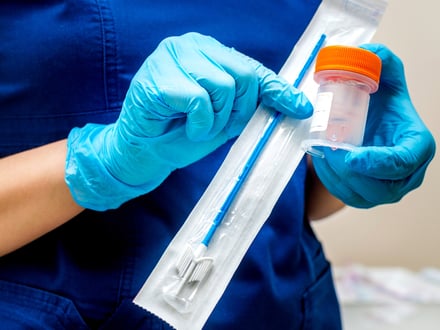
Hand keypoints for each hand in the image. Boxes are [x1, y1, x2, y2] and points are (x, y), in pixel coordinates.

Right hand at [65, 32, 311, 209]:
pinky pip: (200, 101)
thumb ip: (253, 105)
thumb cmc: (183, 132)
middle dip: (238, 111)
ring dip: (216, 120)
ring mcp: (172, 56)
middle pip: (243, 76)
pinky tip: (184, 127)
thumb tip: (296, 104)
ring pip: (224, 87)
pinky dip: (199, 124)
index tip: (300, 108)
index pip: (253, 69)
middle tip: (218, 126)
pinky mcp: (159, 76)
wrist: (146, 151)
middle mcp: (192, 46)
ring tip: (198, 127)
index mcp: (209, 52)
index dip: (277, 91)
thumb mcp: (226, 117)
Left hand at [312, 44, 434, 207]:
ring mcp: (388, 189)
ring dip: (336, 176)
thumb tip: (365, 52)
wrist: (370, 122)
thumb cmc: (381, 103)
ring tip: (321, 152)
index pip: (403, 162)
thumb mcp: (384, 76)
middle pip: (382, 187)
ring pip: (362, 195)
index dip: (378, 163)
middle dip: (350, 172)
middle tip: (327, 150)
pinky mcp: (368, 196)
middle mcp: (407, 174)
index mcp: (417, 146)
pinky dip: (331, 181)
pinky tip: (321, 161)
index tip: (350, 156)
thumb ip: (381, 60)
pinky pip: (348, 196)